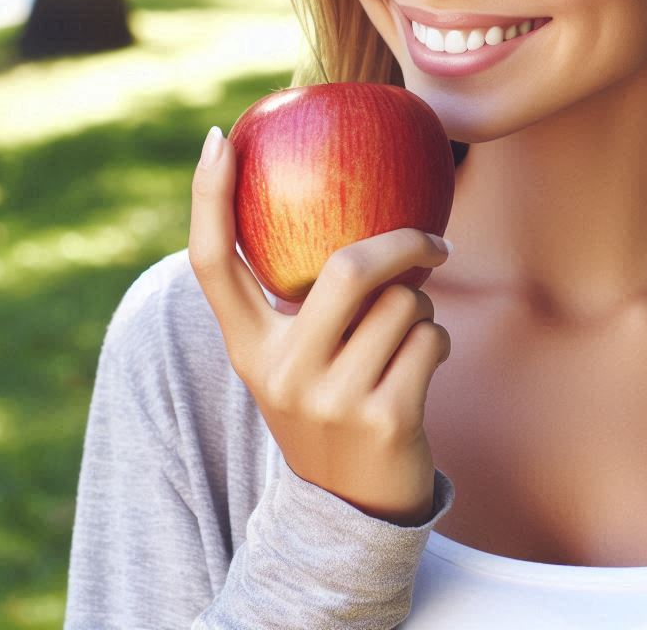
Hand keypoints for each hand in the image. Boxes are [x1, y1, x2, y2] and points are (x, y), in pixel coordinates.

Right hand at [188, 126, 452, 526]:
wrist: (352, 508)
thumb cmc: (333, 403)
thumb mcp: (299, 358)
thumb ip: (305, 301)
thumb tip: (352, 210)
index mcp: (249, 347)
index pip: (214, 263)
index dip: (209, 198)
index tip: (220, 138)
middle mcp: (278, 371)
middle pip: (345, 268)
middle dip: (402, 244)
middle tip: (433, 242)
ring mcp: (329, 398)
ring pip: (403, 305)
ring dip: (422, 310)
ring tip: (405, 339)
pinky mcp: (382, 418)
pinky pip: (431, 339)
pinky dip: (437, 342)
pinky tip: (420, 370)